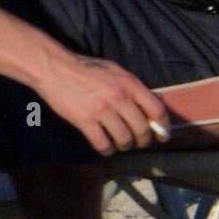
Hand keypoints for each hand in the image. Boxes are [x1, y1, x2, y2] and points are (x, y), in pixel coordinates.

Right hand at [37, 52, 169, 156]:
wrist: (55, 68)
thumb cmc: (86, 68)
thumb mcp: (114, 70)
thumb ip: (131, 87)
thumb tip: (148, 106)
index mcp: (129, 83)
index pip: (157, 110)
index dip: (163, 127)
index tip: (163, 135)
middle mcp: (119, 98)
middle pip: (141, 129)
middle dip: (143, 141)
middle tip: (139, 142)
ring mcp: (102, 111)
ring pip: (124, 140)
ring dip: (125, 146)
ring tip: (121, 144)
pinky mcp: (85, 122)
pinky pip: (103, 144)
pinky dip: (107, 150)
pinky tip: (106, 147)